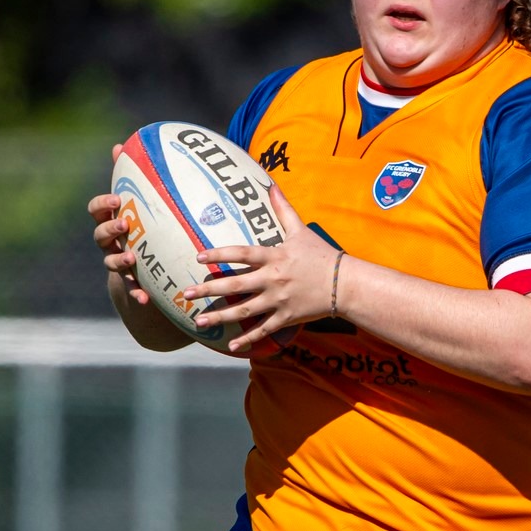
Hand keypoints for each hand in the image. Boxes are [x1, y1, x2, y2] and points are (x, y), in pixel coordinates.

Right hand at [87, 142, 150, 305]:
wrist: (142, 264)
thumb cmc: (140, 225)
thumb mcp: (137, 202)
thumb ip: (129, 177)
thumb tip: (121, 145)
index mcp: (109, 219)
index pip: (97, 209)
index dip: (103, 204)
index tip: (116, 200)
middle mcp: (108, 241)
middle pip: (100, 234)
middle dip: (110, 229)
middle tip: (124, 223)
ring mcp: (116, 262)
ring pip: (111, 261)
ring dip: (120, 260)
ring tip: (133, 259)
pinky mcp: (128, 282)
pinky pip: (129, 288)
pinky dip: (136, 292)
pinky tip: (146, 298)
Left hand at [184, 183, 338, 352]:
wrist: (344, 283)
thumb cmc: (321, 254)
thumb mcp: (300, 230)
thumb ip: (283, 209)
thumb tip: (271, 184)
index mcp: (274, 257)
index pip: (242, 253)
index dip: (219, 255)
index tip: (198, 257)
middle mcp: (273, 279)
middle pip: (235, 286)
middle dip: (208, 290)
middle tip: (186, 294)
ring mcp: (279, 300)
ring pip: (244, 311)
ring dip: (220, 317)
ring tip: (198, 321)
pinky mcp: (286, 317)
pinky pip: (263, 330)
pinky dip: (247, 340)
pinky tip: (230, 346)